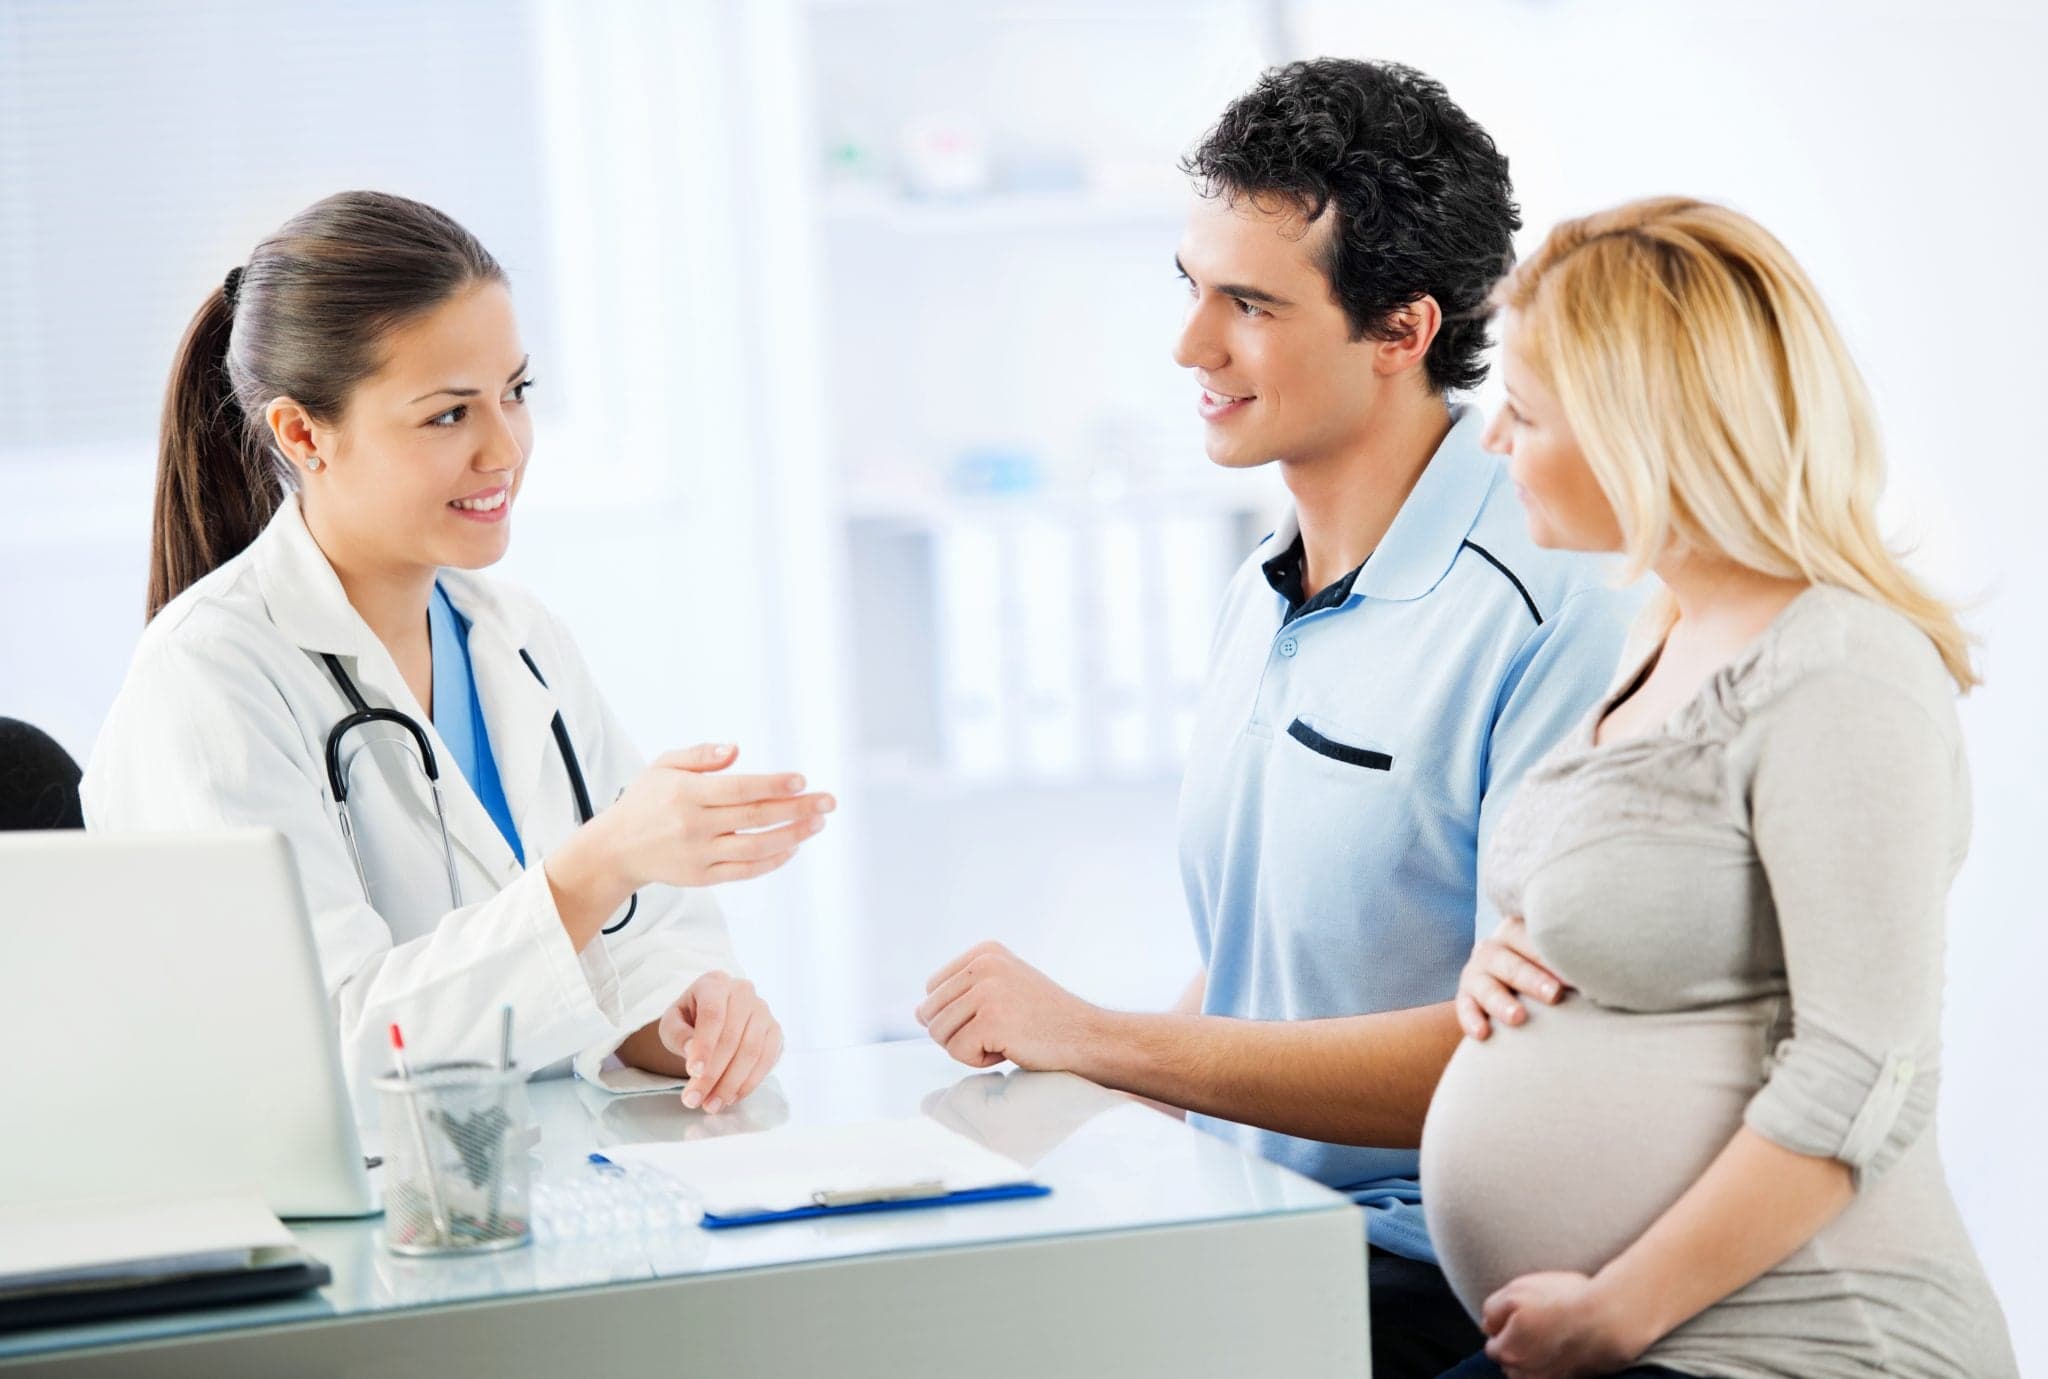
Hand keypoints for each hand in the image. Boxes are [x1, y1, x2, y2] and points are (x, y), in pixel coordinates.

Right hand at [601, 744, 834, 888]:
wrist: (615, 850)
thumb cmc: (645, 801)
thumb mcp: (663, 767)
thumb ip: (700, 755)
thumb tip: (736, 749)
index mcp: (686, 794)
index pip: (739, 789)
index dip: (773, 785)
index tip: (802, 780)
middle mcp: (694, 825)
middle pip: (755, 817)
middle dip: (797, 809)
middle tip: (829, 802)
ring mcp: (700, 854)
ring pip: (755, 847)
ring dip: (792, 835)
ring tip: (818, 823)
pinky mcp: (702, 877)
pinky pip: (745, 870)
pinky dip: (772, 860)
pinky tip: (793, 846)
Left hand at [659, 971, 782, 1113]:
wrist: (711, 1019)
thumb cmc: (689, 1020)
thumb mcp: (672, 1023)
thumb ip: (678, 1035)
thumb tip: (692, 1052)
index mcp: (715, 983)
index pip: (713, 1014)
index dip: (704, 1045)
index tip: (692, 1073)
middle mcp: (744, 991)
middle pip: (732, 1037)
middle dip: (713, 1074)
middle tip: (694, 1100)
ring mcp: (763, 1011)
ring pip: (751, 1051)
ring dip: (731, 1084)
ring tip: (711, 1105)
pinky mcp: (775, 1031)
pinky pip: (767, 1060)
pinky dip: (749, 1083)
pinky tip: (731, 1097)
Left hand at [915, 941, 1101, 1071]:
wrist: (1088, 1037)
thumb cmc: (1045, 1020)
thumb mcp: (1005, 986)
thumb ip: (964, 990)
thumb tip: (918, 1012)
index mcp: (984, 952)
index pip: (931, 989)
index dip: (956, 1014)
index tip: (995, 1016)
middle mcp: (983, 964)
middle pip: (929, 1013)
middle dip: (958, 1033)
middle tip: (1001, 1032)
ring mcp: (987, 990)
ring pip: (939, 1034)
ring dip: (970, 1048)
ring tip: (1008, 1038)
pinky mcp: (991, 1020)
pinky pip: (957, 1052)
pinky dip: (981, 1061)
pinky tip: (1012, 1049)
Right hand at [1457, 915, 1566, 1039]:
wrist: (1514, 983)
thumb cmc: (1550, 969)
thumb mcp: (1557, 958)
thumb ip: (1578, 958)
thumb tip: (1625, 969)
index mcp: (1517, 930)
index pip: (1532, 937)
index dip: (1553, 955)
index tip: (1577, 975)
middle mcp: (1493, 947)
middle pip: (1509, 960)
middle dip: (1532, 978)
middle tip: (1555, 995)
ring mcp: (1476, 972)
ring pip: (1485, 984)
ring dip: (1501, 1000)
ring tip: (1519, 1017)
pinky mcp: (1466, 996)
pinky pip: (1464, 1007)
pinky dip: (1471, 1019)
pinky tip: (1483, 1034)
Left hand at [1480, 1271, 1644, 1378]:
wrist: (1607, 1318)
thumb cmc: (1561, 1302)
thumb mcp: (1515, 1292)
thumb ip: (1492, 1310)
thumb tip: (1488, 1326)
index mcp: (1508, 1352)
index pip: (1494, 1346)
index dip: (1504, 1328)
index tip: (1519, 1316)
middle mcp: (1526, 1374)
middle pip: (1513, 1362)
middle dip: (1518, 1345)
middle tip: (1537, 1323)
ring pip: (1533, 1370)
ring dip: (1537, 1356)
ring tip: (1554, 1333)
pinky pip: (1555, 1372)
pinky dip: (1557, 1361)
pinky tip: (1567, 1343)